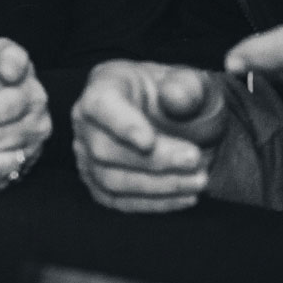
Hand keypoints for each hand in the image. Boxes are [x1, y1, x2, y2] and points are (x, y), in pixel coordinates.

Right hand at [72, 61, 229, 213]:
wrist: (167, 114)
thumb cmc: (171, 91)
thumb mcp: (185, 79)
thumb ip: (185, 85)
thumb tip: (177, 97)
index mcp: (102, 87)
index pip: (101, 106)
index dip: (123, 126)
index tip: (149, 142)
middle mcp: (85, 123)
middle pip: (105, 150)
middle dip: (154, 161)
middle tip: (194, 159)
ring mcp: (87, 157)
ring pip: (111, 181)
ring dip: (158, 186)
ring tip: (197, 182)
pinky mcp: (98, 185)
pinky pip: (120, 202)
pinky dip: (155, 203)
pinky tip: (185, 197)